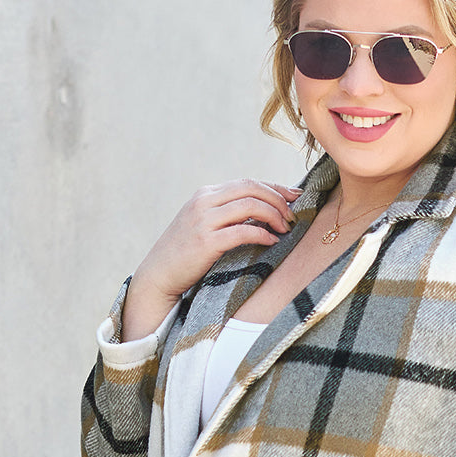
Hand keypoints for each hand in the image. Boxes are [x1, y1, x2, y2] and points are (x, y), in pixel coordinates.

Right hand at [121, 179, 301, 339]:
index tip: (296, 196)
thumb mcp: (204, 225)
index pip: (247, 182)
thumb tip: (263, 213)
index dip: (275, 187)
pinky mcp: (206, 241)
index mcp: (205, 194)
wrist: (159, 274)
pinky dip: (263, 235)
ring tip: (285, 228)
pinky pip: (243, 232)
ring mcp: (203, 220)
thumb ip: (227, 215)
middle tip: (294, 215)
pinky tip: (273, 241)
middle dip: (278, 199)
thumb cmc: (186, 253)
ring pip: (249, 206)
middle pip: (251, 188)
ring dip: (274, 215)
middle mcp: (204, 201)